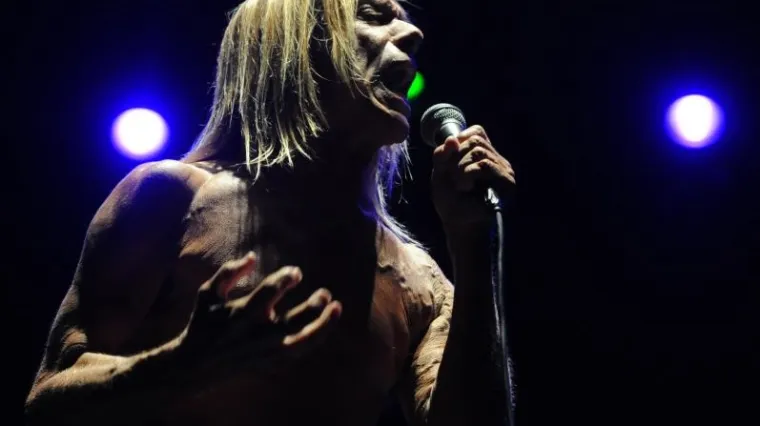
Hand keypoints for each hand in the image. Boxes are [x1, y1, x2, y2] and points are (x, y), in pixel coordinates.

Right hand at [178, 252, 341, 378]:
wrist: (196, 365)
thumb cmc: (205, 322)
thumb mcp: (208, 293)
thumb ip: (228, 272)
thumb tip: (252, 256)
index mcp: (242, 313)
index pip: (269, 292)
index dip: (285, 278)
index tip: (296, 272)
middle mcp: (257, 333)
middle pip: (292, 321)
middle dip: (312, 306)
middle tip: (324, 294)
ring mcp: (266, 351)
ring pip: (302, 342)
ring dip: (323, 325)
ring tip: (337, 308)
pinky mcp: (271, 362)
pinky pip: (300, 351)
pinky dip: (316, 338)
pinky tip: (327, 322)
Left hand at [431, 125, 515, 236]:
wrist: (459, 225)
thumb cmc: (451, 201)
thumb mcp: (440, 173)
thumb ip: (442, 154)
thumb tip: (452, 138)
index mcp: (484, 155)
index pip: (477, 131)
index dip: (461, 139)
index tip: (451, 158)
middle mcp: (497, 160)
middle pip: (475, 140)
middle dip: (457, 157)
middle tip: (454, 178)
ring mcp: (504, 170)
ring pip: (479, 152)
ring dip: (461, 168)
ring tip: (459, 185)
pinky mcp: (506, 181)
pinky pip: (484, 165)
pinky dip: (468, 174)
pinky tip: (466, 188)